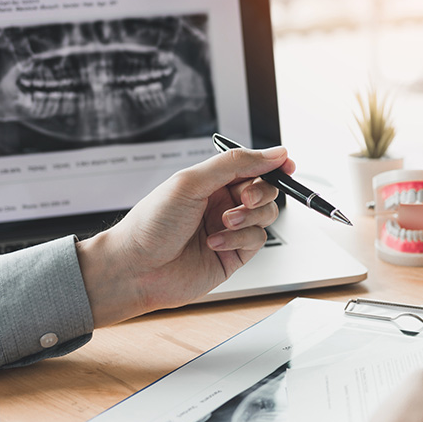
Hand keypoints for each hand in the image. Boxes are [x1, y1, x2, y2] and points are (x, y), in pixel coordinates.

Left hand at [76, 146, 294, 325]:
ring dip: (249, 216)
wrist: (136, 269)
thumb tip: (273, 153)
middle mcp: (222, 203)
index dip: (272, 164)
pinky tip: (215, 242)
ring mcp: (230, 230)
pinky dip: (239, 238)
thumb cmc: (151, 224)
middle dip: (260, 191)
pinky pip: (257, 240)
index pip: (252, 166)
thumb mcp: (192, 181)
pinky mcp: (234, 255)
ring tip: (224, 222)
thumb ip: (235, 164)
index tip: (286, 164)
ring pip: (266, 215)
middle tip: (244, 198)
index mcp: (211, 181)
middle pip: (264, 189)